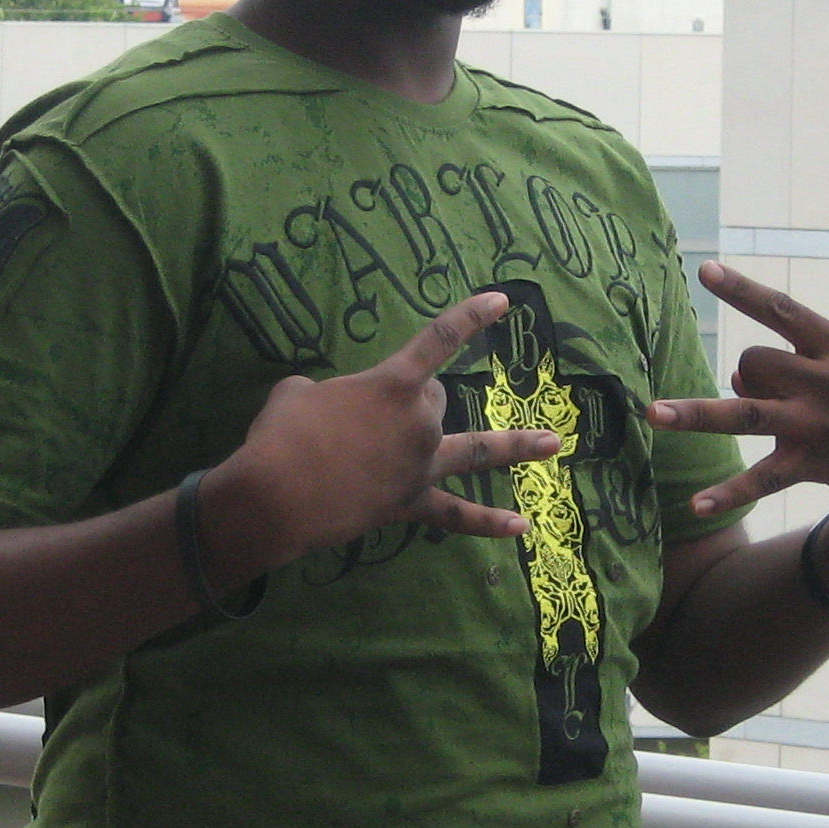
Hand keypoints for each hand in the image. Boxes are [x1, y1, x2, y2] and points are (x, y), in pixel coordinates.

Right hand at [204, 291, 560, 574]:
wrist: (276, 497)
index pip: (440, 340)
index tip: (503, 300)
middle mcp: (419, 422)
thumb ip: (325, 393)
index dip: (472, 317)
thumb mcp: (295, 392)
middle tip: (366, 419)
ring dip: (516, 445)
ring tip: (552, 444)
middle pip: (434, 400)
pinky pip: (457, 514)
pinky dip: (489, 522)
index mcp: (393, 384)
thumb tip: (327, 409)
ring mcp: (420, 466)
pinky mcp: (410, 504)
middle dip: (411, 402)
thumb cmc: (281, 435)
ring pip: (470, 449)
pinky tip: (522, 527)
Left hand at [646, 261, 828, 553]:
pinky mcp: (818, 464)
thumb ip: (795, 366)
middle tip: (778, 395)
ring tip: (654, 414)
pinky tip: (696, 504)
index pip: (784, 309)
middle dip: (746, 375)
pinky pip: (763, 479)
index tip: (705, 271)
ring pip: (746, 413)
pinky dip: (729, 493)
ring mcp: (822, 424)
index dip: (743, 290)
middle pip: (754, 362)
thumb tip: (735, 377)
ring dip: (696, 413)